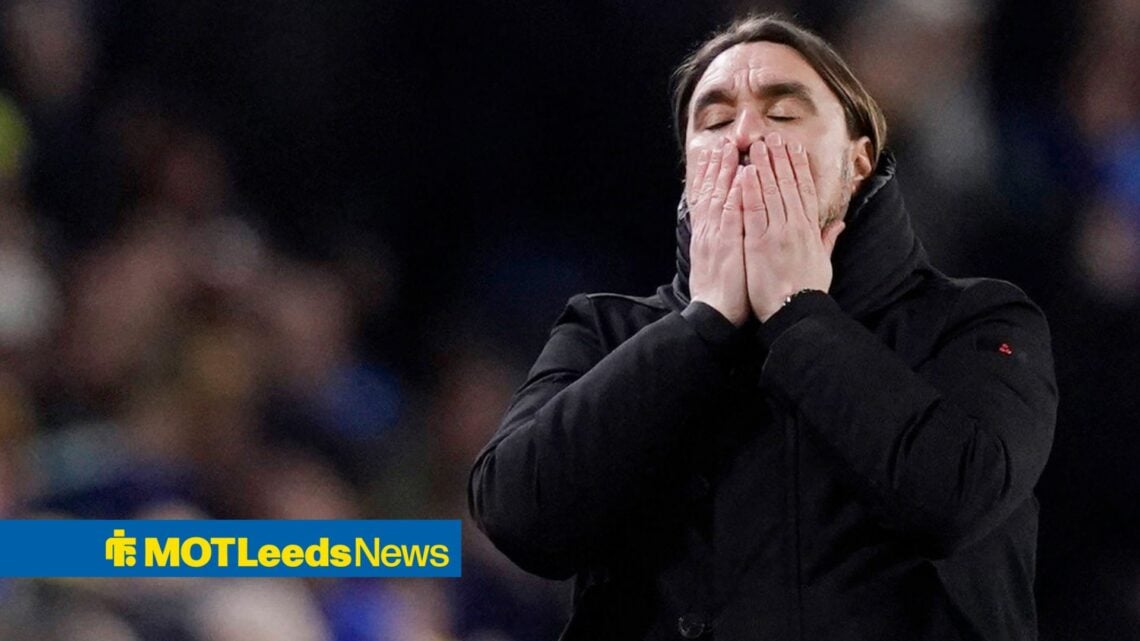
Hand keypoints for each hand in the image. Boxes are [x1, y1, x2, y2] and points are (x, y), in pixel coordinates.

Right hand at [686, 141, 748, 326]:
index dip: (712, 175)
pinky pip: (731, 216)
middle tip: (720, 141)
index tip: (717, 154)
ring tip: (728, 148)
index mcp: (709, 235)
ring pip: (718, 196)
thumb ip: (727, 242)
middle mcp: (709, 231)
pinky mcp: (726, 245)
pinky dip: (735, 195)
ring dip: (723, 171)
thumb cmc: (722, 292)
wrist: (713, 315)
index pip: (709, 198)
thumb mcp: (722, 263)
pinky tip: (740, 177)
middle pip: (710, 191)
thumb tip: (731, 230)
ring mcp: (716, 236)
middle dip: (715, 165)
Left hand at [740, 134, 844, 320]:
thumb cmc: (807, 291)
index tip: (793, 149)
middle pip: (787, 185)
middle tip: (772, 137)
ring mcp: (777, 233)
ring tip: (757, 146)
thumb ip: (828, 239)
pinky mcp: (759, 242)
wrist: (796, 312)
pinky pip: (753, 211)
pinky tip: (746, 173)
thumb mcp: (824, 262)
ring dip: (764, 166)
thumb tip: (840, 224)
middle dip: (779, 159)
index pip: (804, 191)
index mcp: (809, 230)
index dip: (798, 167)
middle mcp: (795, 226)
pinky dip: (750, 191)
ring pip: (771, 192)